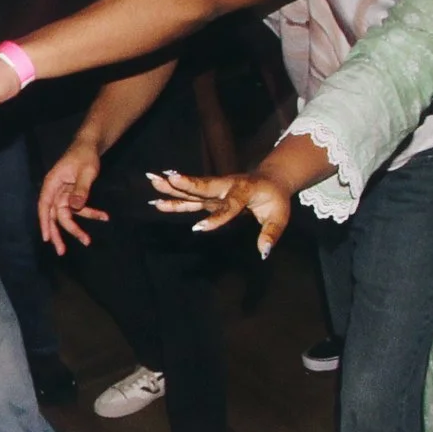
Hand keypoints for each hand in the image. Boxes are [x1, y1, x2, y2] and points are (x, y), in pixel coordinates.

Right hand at [37, 141, 108, 251]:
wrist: (91, 146)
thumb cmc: (85, 155)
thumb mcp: (86, 171)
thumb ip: (81, 189)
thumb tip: (74, 207)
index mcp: (52, 183)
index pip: (44, 206)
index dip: (44, 223)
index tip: (47, 238)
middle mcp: (55, 191)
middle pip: (52, 216)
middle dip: (57, 234)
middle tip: (61, 251)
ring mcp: (63, 194)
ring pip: (66, 216)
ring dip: (76, 228)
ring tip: (87, 241)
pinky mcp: (72, 196)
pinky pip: (79, 209)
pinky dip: (90, 214)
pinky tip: (104, 217)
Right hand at [146, 169, 294, 255]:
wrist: (270, 179)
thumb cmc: (275, 199)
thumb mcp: (280, 216)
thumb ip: (271, 233)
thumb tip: (263, 253)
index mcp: (245, 190)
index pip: (230, 206)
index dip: (216, 217)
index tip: (198, 229)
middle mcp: (227, 187)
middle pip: (204, 186)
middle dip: (186, 184)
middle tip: (167, 178)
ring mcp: (216, 190)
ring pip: (193, 189)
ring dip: (172, 186)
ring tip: (152, 180)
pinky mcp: (209, 195)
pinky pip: (190, 197)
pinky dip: (173, 198)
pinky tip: (156, 200)